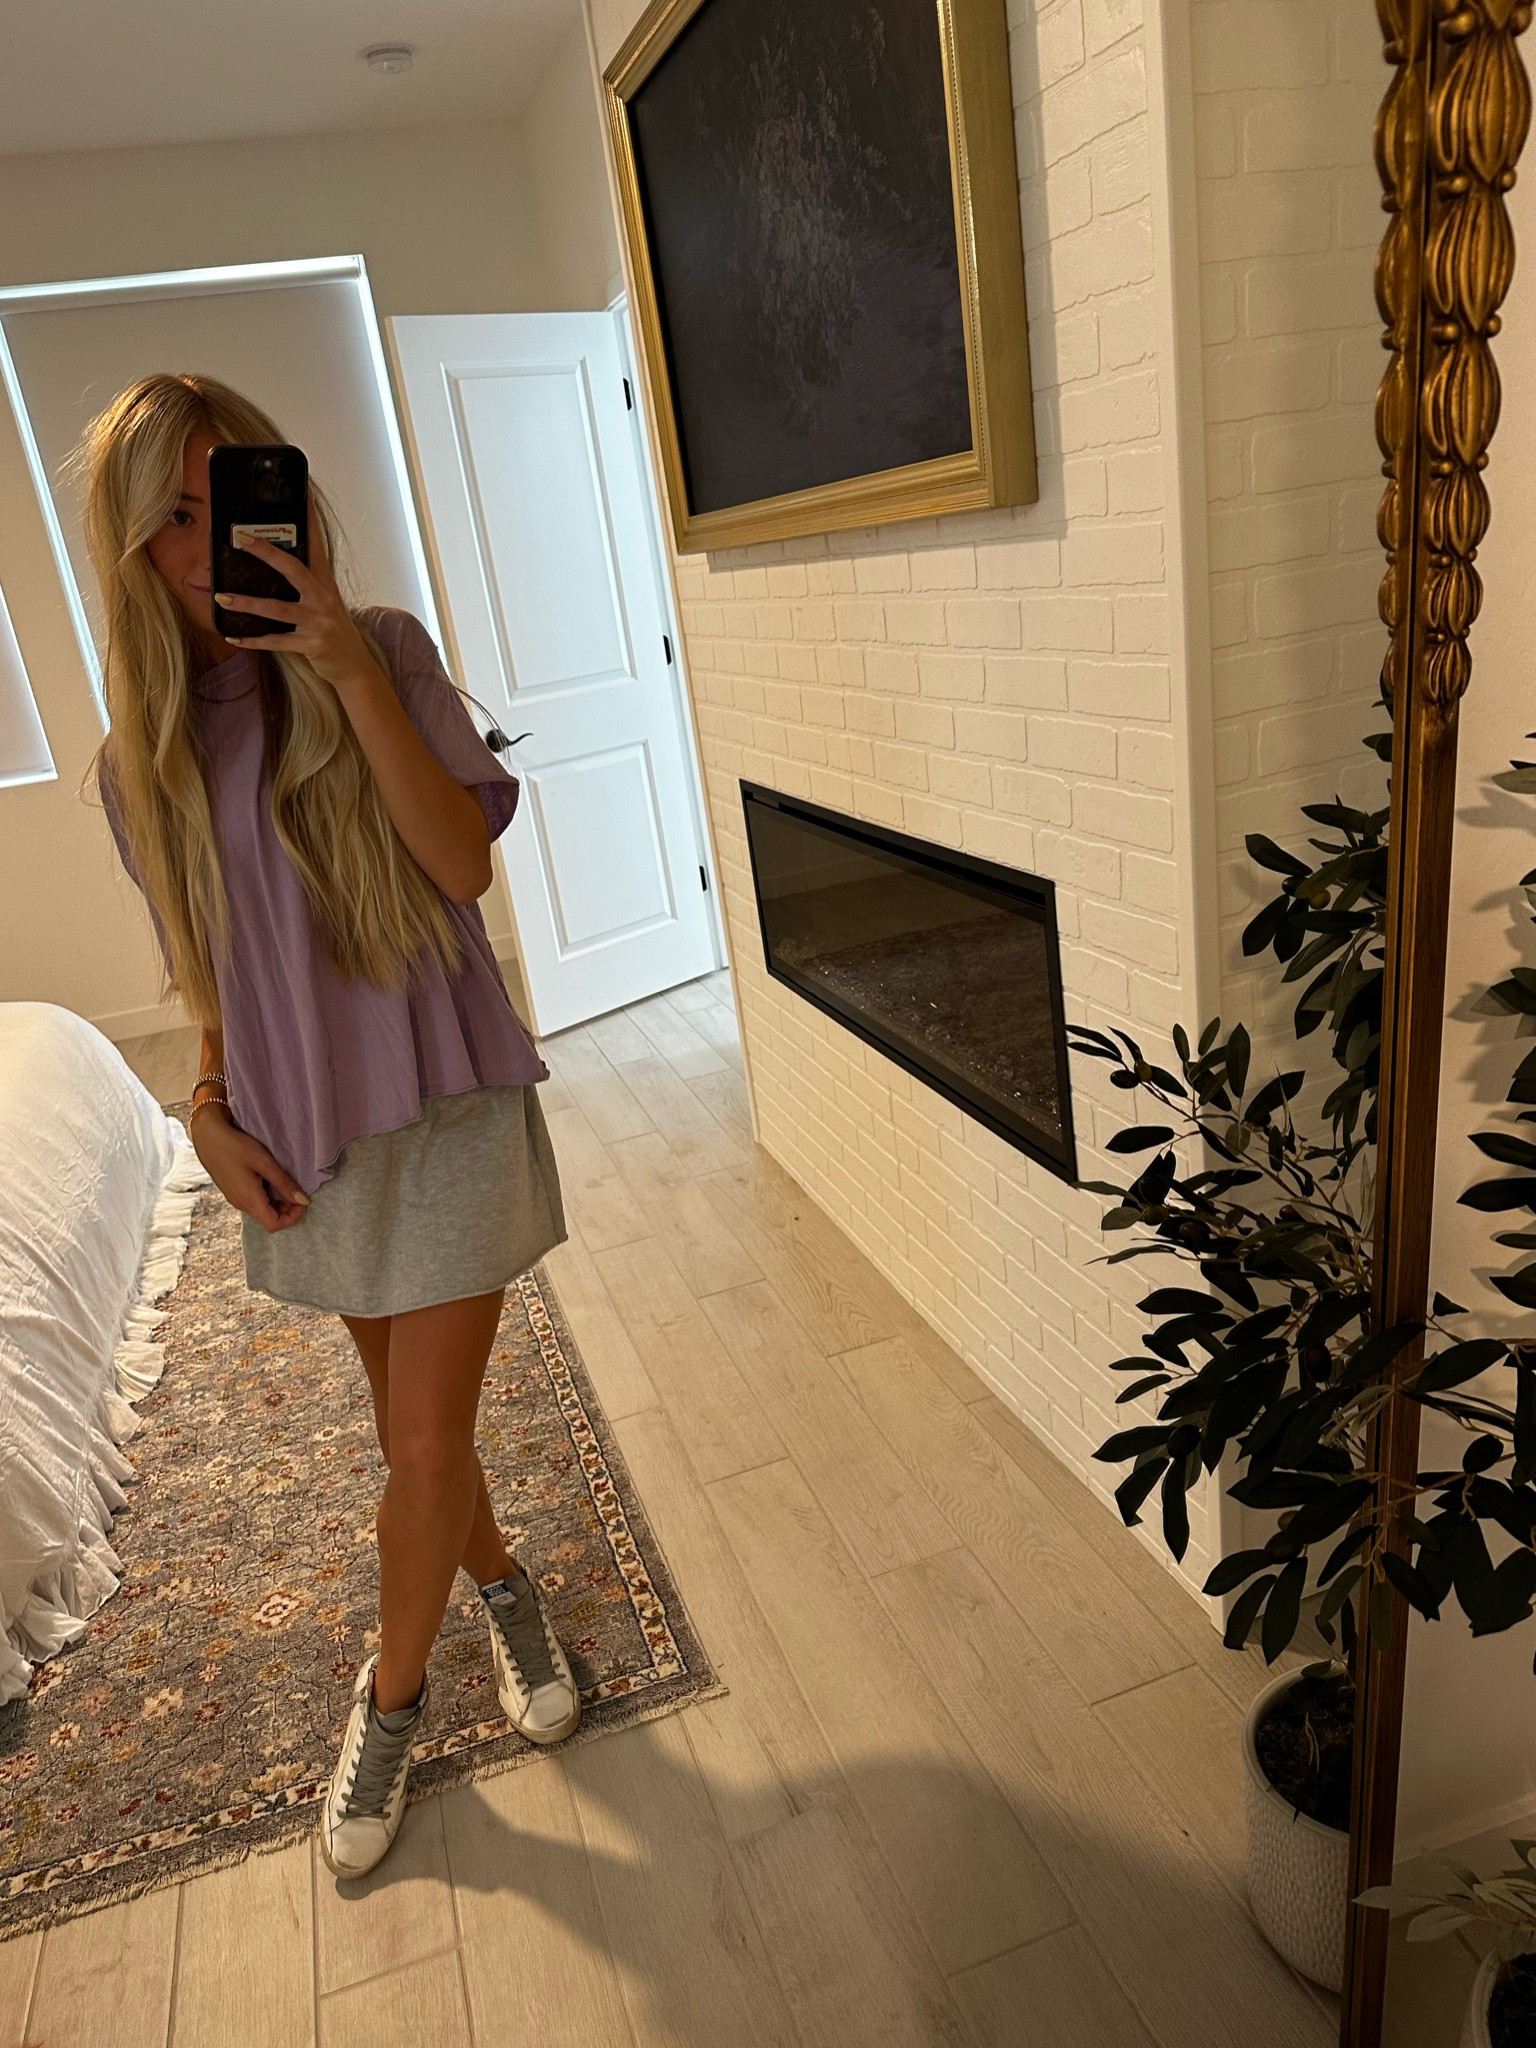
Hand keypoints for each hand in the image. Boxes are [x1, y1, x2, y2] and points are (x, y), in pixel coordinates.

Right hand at [191, 1106, 310, 1232]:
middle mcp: (241, 1204)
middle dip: (287, 1209)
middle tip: (296, 1189)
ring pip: (262, 1210)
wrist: (207, 1136)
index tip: (301, 1199)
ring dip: (278, 1202)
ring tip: (284, 1182)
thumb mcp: (264, 1162)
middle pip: (269, 1219)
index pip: (274, 1225)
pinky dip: (267, 1197)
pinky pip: (254, 1202)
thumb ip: (284, 1183)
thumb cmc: (235, 1146)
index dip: (292, 1217)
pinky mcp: (233, 1192)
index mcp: (249, 1200)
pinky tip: (270, 1179)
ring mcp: (235, 1199)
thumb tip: (303, 1200)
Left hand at [215, 517, 381, 696]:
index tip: (302, 492)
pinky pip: (276, 642)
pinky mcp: (311, 645)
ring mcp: (318, 622)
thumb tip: (275, 561)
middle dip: (266, 553)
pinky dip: (253, 640)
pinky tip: (233, 636)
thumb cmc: (333, 630)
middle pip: (293, 569)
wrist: (354, 665)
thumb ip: (305, 581)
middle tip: (241, 539)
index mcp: (325, 583)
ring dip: (248, 603)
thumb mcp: (324, 600)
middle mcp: (323, 598)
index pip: (316, 543)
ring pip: (278, 609)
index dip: (309, 518)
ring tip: (222, 597)